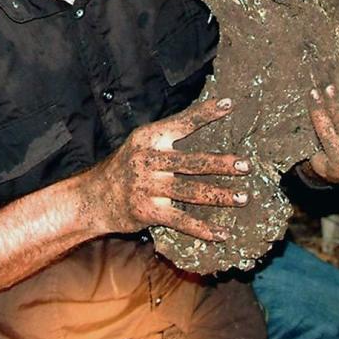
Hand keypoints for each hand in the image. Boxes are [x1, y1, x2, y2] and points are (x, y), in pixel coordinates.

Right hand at [86, 98, 251, 241]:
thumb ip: (167, 137)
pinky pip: (181, 221)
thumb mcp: (140, 144)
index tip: (228, 104)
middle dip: (221, 164)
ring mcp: (147, 187)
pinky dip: (203, 229)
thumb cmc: (124, 167)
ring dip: (219, 196)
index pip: (182, 122)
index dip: (205, 113)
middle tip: (246, 165)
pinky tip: (222, 233)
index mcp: (149, 137)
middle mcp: (148, 160)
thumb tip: (201, 121)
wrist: (93, 198)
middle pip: (192, 161)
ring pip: (191, 192)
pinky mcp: (147, 211)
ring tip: (242, 197)